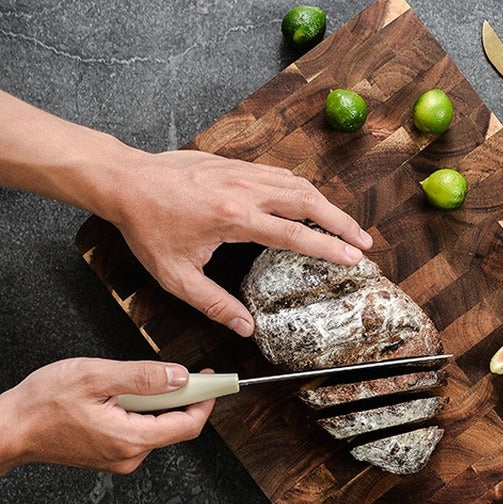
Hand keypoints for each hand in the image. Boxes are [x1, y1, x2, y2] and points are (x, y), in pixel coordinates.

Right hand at [0, 358, 213, 474]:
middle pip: (174, 425)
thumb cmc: (41, 404)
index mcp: (131, 439)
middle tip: (177, 372)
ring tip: (129, 383)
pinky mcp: (111, 454)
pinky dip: (140, 410)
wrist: (9, 428)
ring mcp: (120, 458)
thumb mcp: (95, 377)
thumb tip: (179, 377)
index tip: (214, 382)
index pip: (188, 425)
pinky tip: (120, 397)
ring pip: (156, 426)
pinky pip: (139, 430)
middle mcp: (130, 455)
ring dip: (155, 402)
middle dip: (180, 397)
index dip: (205, 401)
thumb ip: (142, 377)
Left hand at [108, 149, 373, 335]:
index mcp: (233, 218)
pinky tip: (311, 203)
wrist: (126, 181)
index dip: (328, 246)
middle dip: (341, 222)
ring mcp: (241, 173)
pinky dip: (303, 190)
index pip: (294, 233)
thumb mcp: (177, 275)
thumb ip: (214, 303)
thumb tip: (246, 327)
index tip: (354, 257)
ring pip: (297, 184)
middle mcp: (244, 190)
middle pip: (307, 201)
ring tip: (346, 225)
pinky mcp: (236, 165)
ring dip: (326, 204)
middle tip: (364, 241)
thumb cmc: (148, 227)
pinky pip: (280, 175)